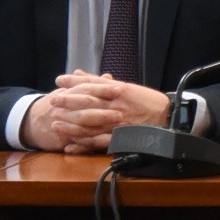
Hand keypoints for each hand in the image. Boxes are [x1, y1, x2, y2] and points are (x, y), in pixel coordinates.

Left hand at [47, 73, 173, 152]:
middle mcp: (116, 106)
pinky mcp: (119, 139)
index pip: (92, 85)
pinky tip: (69, 146)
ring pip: (90, 125)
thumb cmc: (144, 100)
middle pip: (88, 103)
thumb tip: (79, 73)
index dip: (74, 83)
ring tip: (55, 125)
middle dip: (69, 103)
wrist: (166, 116)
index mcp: (118, 91)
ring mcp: (117, 124)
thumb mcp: (124, 86)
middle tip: (53, 102)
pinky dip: (83, 146)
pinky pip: (98, 143)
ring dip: (71, 126)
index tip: (59, 81)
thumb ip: (99, 81)